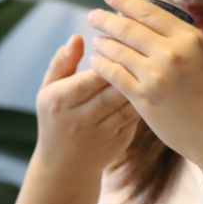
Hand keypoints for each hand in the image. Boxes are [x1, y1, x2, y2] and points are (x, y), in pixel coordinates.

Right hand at [32, 34, 138, 184]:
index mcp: (62, 101)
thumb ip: (62, 63)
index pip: (92, 75)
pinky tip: (154, 81)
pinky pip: (137, 114)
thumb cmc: (56, 118)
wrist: (65, 166)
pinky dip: (147, 96)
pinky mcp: (121, 140)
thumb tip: (77, 37)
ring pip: (129, 101)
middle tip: (144, 47)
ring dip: (143, 81)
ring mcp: (103, 132)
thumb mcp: (48, 90)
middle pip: (113, 88)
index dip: (110, 57)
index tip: (122, 40)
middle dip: (130, 67)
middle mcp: (82, 118)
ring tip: (152, 61)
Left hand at [86, 0, 202, 173]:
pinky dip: (102, 66)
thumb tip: (165, 31)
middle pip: (129, 28)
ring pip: (118, 50)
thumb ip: (188, 45)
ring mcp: (156, 76)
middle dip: (106, 19)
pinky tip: (96, 63)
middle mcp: (172, 52)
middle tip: (94, 15)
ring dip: (103, 42)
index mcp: (191, 38)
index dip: (125, 0)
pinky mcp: (145, 99)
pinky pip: (114, 75)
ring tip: (96, 40)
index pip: (150, 11)